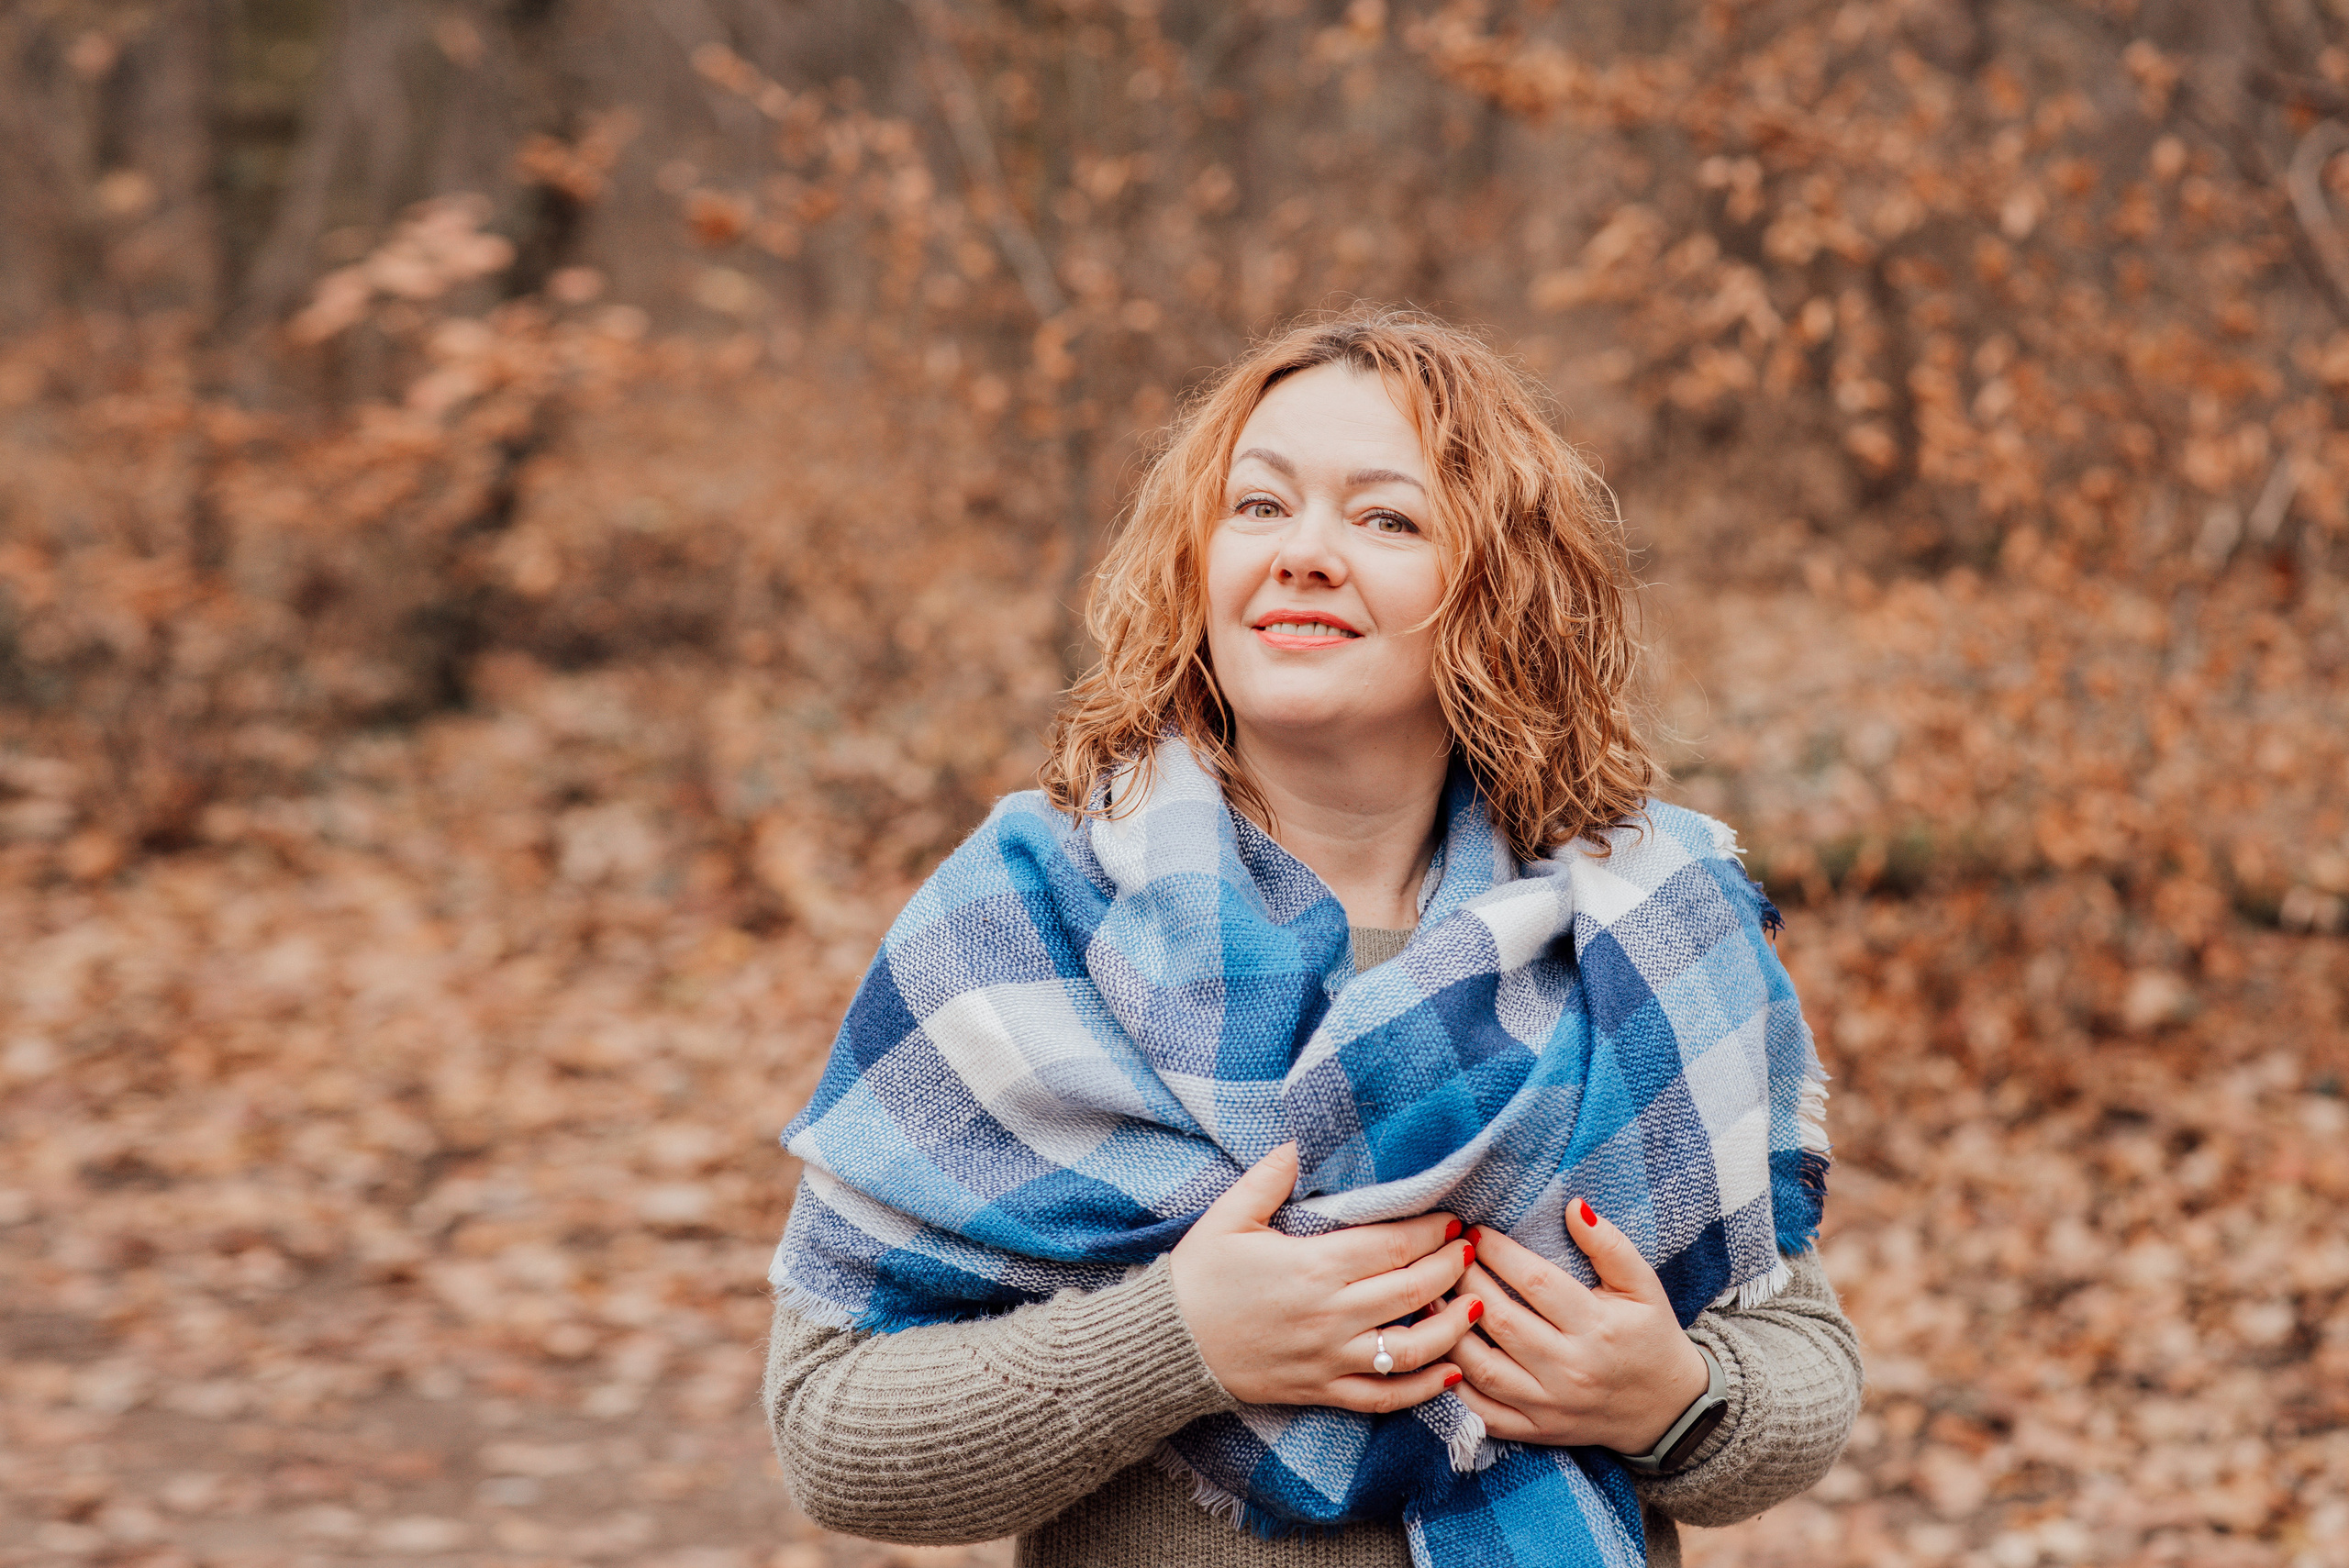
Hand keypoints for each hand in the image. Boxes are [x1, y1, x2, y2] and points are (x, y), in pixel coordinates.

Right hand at [1168, 1143, 1481, 1411]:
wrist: (1168, 1345)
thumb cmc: (1198, 1276)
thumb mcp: (1228, 1216)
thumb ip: (1270, 1177)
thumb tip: (1300, 1141)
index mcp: (1314, 1266)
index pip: (1392, 1244)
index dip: (1430, 1230)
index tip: (1452, 1218)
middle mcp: (1332, 1314)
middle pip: (1413, 1290)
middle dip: (1451, 1267)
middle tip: (1470, 1250)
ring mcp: (1330, 1357)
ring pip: (1411, 1348)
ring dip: (1452, 1326)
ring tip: (1475, 1305)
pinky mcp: (1323, 1389)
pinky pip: (1384, 1396)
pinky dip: (1423, 1389)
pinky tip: (1451, 1373)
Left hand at [1446, 1201, 1710, 1453]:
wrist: (1668, 1410)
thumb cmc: (1649, 1336)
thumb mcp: (1643, 1286)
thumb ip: (1609, 1245)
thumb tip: (1574, 1206)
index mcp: (1597, 1327)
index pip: (1535, 1283)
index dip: (1498, 1253)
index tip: (1475, 1232)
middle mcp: (1570, 1368)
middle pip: (1502, 1321)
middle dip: (1465, 1282)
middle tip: (1446, 1256)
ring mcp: (1550, 1404)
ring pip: (1483, 1367)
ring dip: (1449, 1331)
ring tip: (1431, 1297)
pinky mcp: (1536, 1430)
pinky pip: (1483, 1412)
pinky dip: (1454, 1386)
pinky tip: (1437, 1353)